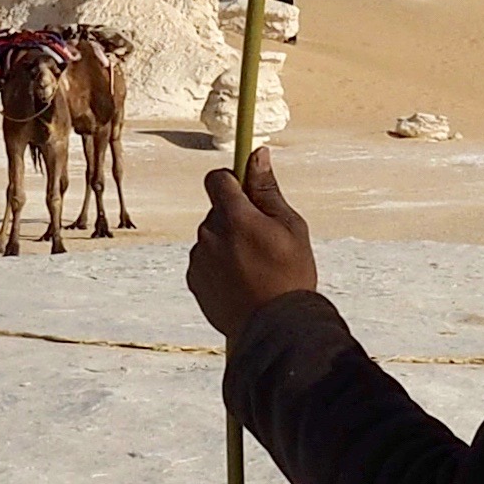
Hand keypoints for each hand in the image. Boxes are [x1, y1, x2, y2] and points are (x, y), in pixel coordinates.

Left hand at [185, 149, 317, 335]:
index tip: (247, 191)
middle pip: (217, 210)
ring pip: (212, 236)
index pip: (216, 178)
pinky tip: (242, 283)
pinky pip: (205, 260)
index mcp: (233, 216)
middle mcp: (209, 233)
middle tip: (264, 241)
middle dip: (236, 217)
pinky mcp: (193, 279)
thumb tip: (257, 154)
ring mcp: (198, 258)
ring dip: (228, 243)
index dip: (232, 180)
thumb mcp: (290, 227)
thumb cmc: (290, 275)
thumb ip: (268, 190)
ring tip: (256, 268)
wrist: (274, 329)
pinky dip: (220, 265)